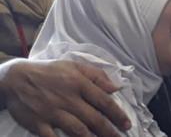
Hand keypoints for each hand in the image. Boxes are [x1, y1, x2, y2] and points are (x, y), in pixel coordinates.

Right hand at [1, 60, 129, 136]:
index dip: (117, 114)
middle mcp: (68, 99)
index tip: (126, 123)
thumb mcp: (74, 66)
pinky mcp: (38, 123)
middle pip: (93, 118)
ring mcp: (53, 112)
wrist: (17, 78)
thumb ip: (97, 76)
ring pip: (77, 130)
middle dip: (109, 130)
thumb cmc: (50, 71)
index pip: (104, 101)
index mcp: (79, 84)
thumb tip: (116, 87)